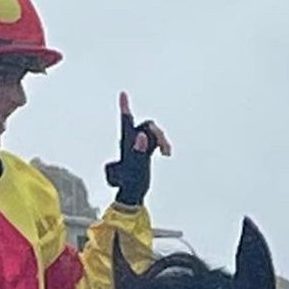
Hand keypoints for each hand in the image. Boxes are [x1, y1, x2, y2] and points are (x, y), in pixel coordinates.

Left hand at [104, 91, 170, 206]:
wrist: (132, 194)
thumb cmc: (130, 184)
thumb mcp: (134, 169)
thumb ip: (138, 152)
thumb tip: (141, 136)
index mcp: (126, 144)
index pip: (126, 122)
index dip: (124, 107)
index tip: (122, 94)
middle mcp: (131, 142)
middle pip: (146, 126)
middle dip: (157, 133)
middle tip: (164, 148)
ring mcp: (138, 145)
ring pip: (153, 133)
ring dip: (162, 140)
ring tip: (166, 153)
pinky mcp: (145, 151)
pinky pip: (156, 141)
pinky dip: (162, 144)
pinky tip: (166, 154)